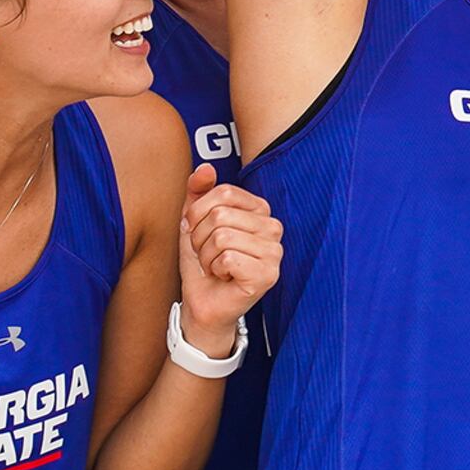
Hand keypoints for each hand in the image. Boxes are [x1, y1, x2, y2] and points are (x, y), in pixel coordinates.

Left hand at [175, 166, 283, 342]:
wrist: (202, 302)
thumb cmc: (202, 262)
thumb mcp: (194, 222)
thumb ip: (198, 192)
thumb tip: (205, 167)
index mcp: (260, 210)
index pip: (224, 192)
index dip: (199, 213)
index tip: (199, 232)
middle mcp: (273, 228)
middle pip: (221, 215)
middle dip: (201, 238)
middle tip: (207, 254)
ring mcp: (274, 252)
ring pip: (223, 237)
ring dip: (206, 256)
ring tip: (215, 266)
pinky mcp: (268, 275)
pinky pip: (228, 258)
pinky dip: (215, 269)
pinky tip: (224, 277)